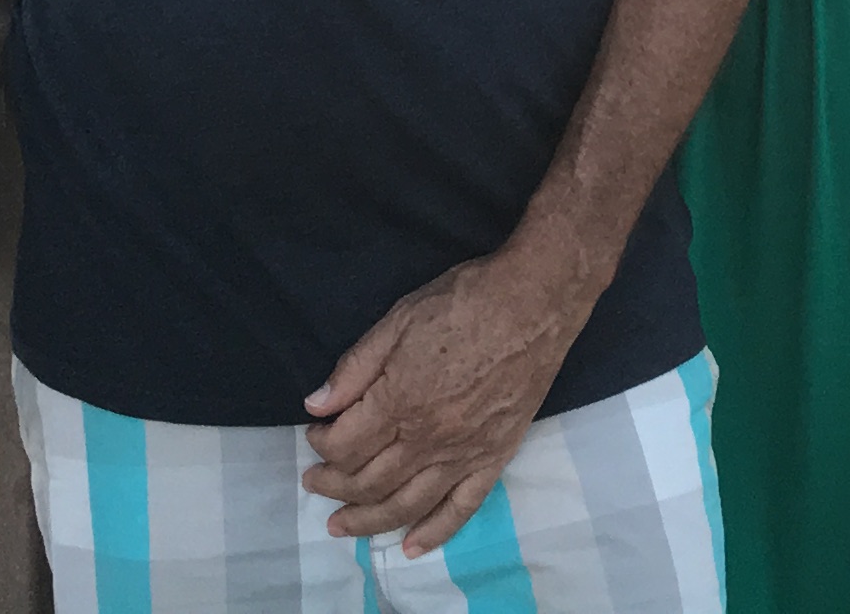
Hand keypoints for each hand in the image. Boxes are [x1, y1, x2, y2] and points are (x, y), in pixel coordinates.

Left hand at [301, 243, 593, 552]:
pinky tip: (411, 547)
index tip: (315, 433)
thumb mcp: (399, 319)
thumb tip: (316, 405)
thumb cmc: (464, 302)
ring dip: (368, 521)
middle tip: (314, 481)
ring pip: (406, 504)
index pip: (345, 445)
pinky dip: (434, 533)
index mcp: (399, 401)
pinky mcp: (494, 458)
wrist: (535, 303)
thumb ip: (355, 367)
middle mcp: (428, 438)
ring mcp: (463, 454)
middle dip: (333, 486)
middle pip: (368, 481)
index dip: (321, 444)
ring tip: (341, 525)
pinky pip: (462, 508)